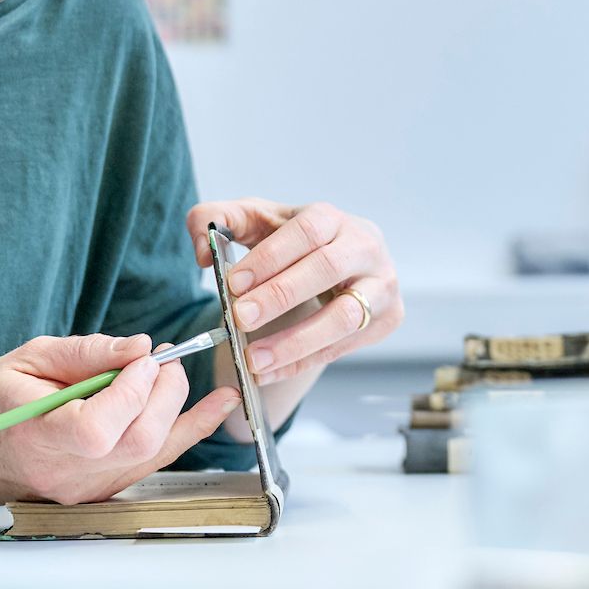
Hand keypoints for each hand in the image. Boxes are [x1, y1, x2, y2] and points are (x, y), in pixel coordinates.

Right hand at [0, 334, 240, 512]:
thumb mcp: (28, 359)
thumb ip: (85, 353)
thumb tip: (140, 346)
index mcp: (37, 436)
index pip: (99, 427)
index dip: (131, 391)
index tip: (139, 358)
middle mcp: (65, 472)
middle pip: (137, 441)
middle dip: (163, 393)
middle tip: (162, 360)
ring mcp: (87, 487)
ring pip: (153, 454)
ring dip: (176, 408)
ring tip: (171, 372)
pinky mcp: (103, 489)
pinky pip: (154, 462)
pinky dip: (187, 431)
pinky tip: (218, 406)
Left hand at [189, 198, 403, 383]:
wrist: (329, 269)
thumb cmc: (288, 244)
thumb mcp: (251, 222)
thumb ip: (213, 219)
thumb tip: (203, 253)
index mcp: (332, 217)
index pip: (307, 231)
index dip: (271, 256)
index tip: (233, 282)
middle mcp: (365, 247)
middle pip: (328, 269)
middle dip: (280, 296)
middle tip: (240, 318)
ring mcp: (381, 285)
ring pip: (345, 316)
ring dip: (295, 341)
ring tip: (253, 358)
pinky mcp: (384, 320)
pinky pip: (343, 347)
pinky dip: (301, 363)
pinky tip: (268, 371)